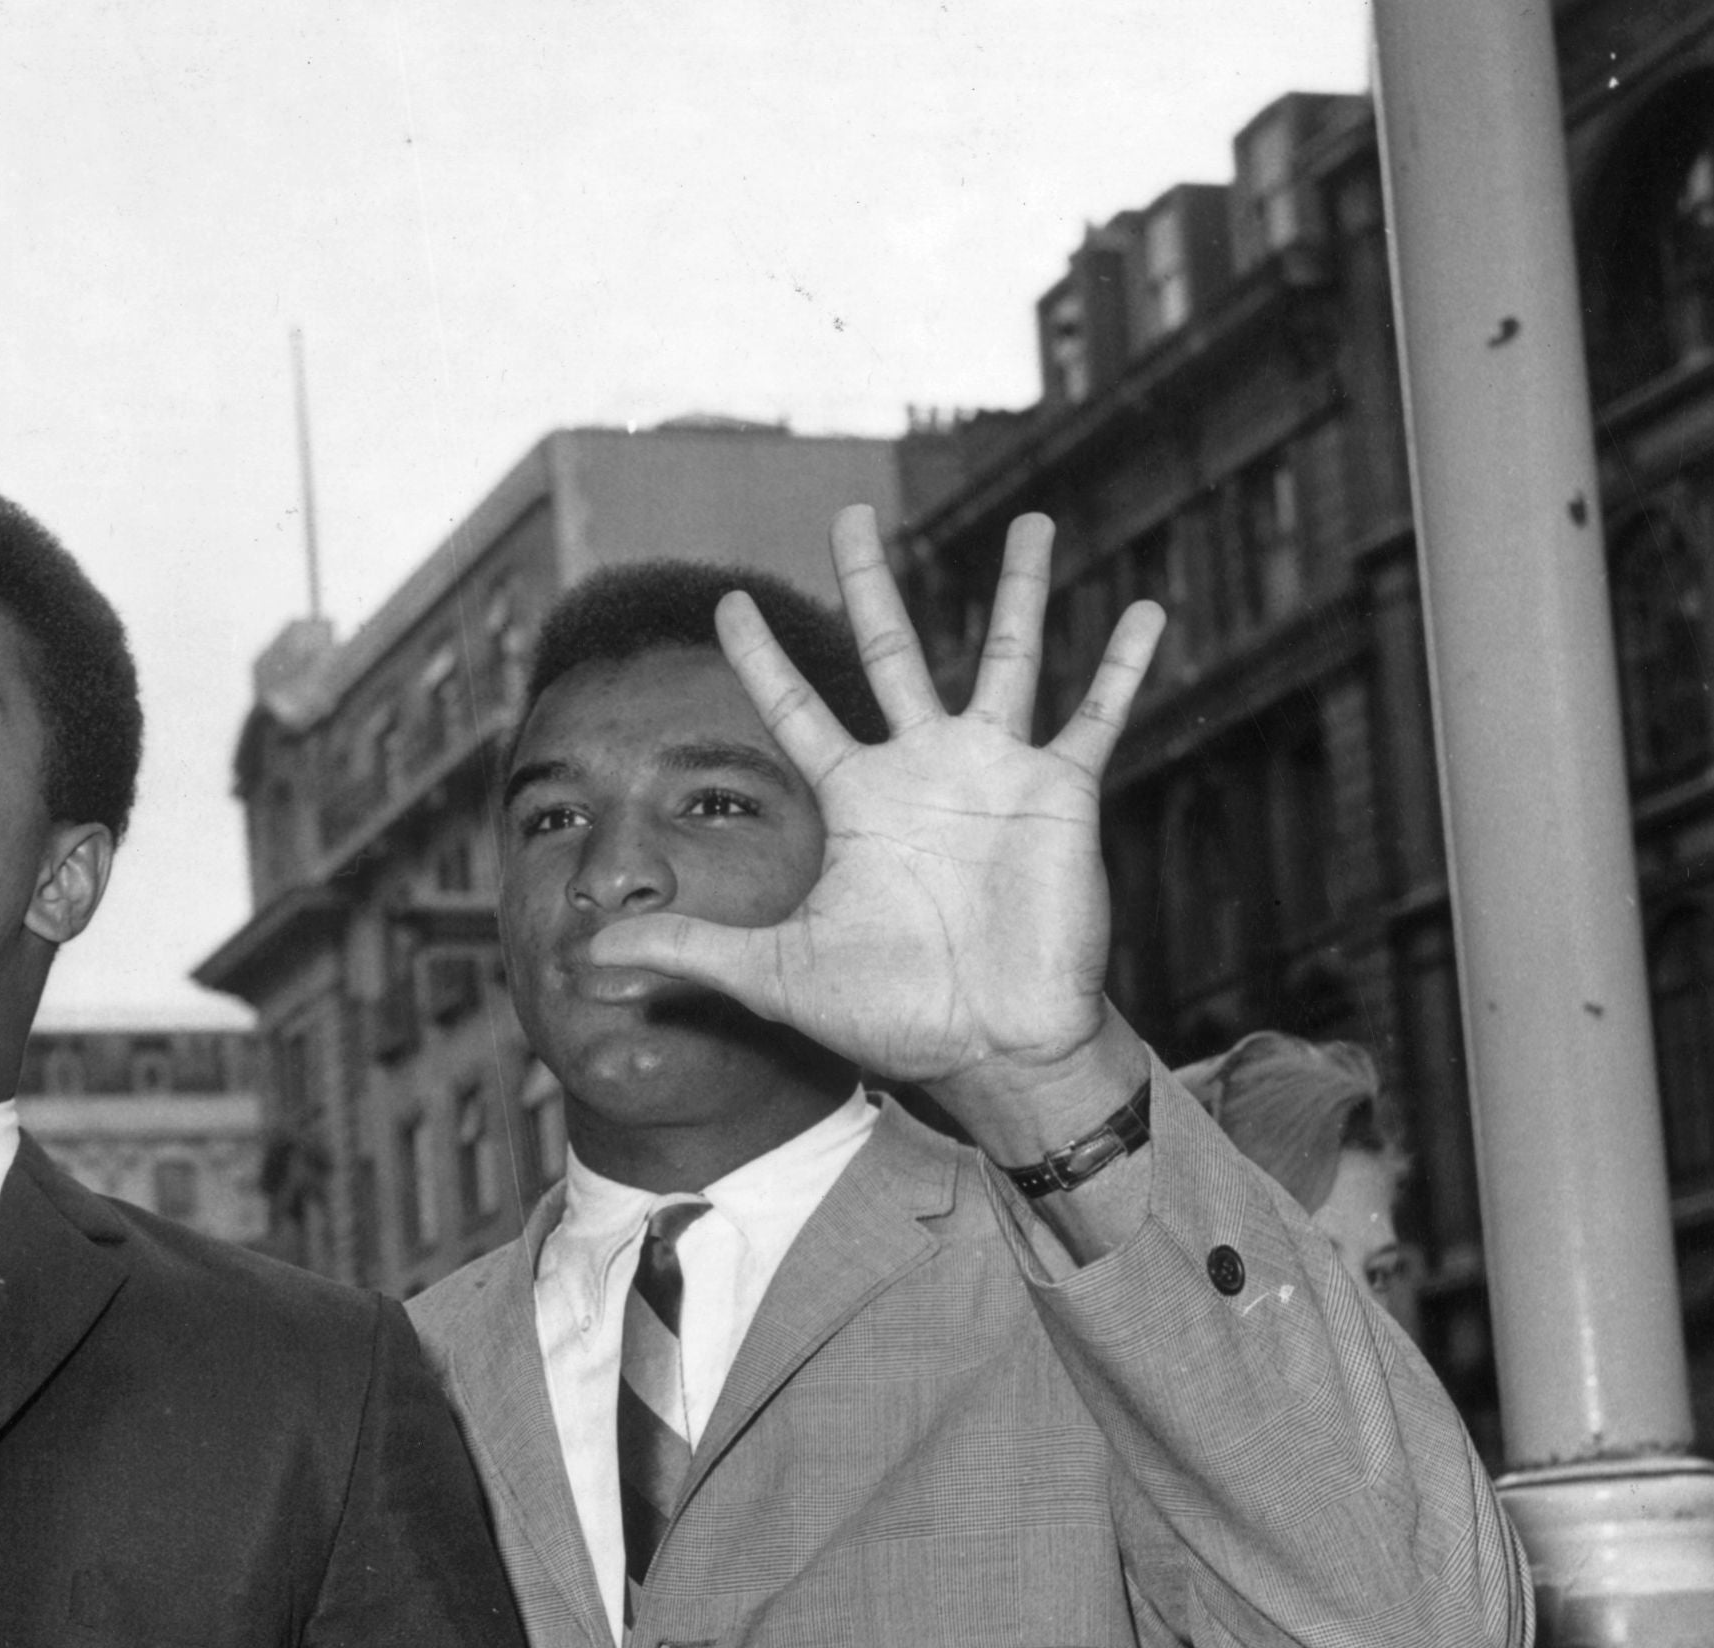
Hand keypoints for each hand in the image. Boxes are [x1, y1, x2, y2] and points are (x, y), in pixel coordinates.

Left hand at [577, 505, 1164, 1158]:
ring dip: (1021, 590)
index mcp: (855, 801)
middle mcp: (921, 770)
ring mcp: (994, 773)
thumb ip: (686, 951)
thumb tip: (588, 957)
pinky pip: (1097, 716)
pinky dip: (1125, 667)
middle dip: (869, 582)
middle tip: (848, 512)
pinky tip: (1148, 609)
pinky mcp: (1060, 794)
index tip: (728, 601)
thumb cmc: (888, 1015)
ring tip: (1034, 522)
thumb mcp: (771, 975)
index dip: (761, 657)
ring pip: (1007, 657)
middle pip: (889, 650)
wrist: (986, 1046)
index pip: (796, 708)